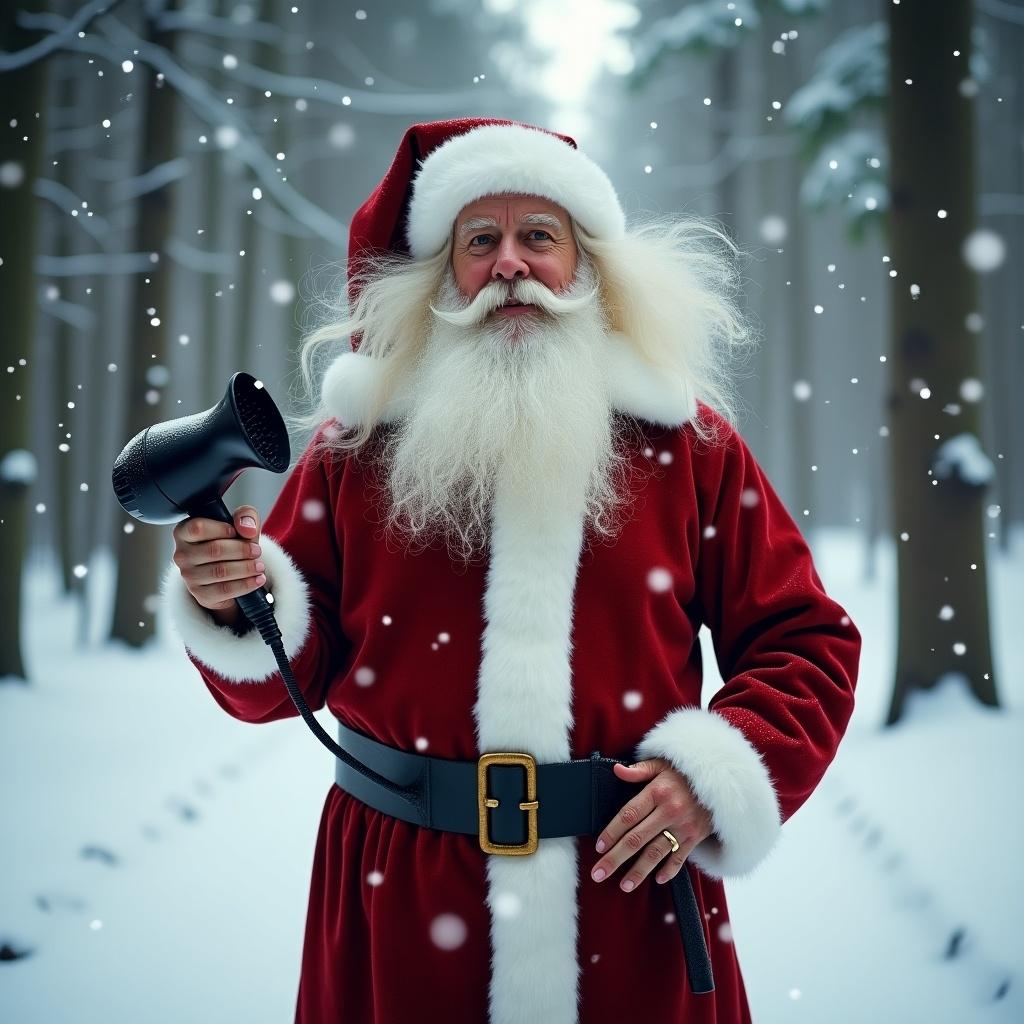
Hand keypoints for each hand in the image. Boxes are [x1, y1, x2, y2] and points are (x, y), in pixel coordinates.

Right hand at [170, 505, 264, 626]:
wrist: (228, 573)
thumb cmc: (230, 542)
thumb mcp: (239, 523)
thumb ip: (245, 516)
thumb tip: (247, 528)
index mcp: (184, 532)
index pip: (198, 528)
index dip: (221, 529)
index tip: (236, 532)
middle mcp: (181, 554)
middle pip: (214, 550)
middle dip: (241, 550)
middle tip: (257, 551)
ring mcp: (189, 576)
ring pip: (221, 571)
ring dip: (246, 568)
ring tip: (259, 565)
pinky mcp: (201, 594)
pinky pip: (225, 590)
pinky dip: (246, 584)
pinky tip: (258, 579)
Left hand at [591, 757, 714, 892]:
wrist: (722, 780)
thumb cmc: (685, 772)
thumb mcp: (662, 764)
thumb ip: (639, 770)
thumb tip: (616, 770)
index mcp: (657, 792)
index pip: (628, 815)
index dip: (612, 832)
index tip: (599, 847)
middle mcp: (669, 811)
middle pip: (636, 839)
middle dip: (615, 858)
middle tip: (599, 874)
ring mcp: (683, 826)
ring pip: (656, 853)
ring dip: (639, 871)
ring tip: (624, 886)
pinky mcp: (696, 837)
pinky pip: (680, 857)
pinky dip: (670, 870)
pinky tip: (658, 880)